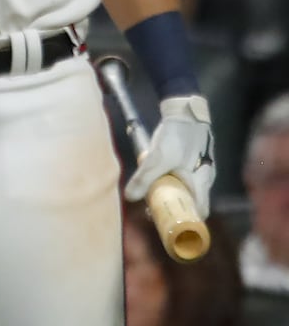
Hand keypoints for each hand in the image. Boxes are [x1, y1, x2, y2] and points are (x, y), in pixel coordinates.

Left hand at [124, 94, 214, 219]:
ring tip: (150, 195)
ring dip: (170, 194)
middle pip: (192, 202)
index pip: (201, 212)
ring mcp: (200, 168)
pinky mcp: (192, 159)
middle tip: (152, 210)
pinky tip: (156, 177)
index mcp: (203, 182)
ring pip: (187, 189)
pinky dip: (171, 181)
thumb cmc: (177, 135)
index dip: (188, 221)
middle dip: (173, 208)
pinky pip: (183, 176)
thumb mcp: (157, 157)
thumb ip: (144, 178)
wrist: (184, 110)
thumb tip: (130, 197)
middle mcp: (205, 178)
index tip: (169, 224)